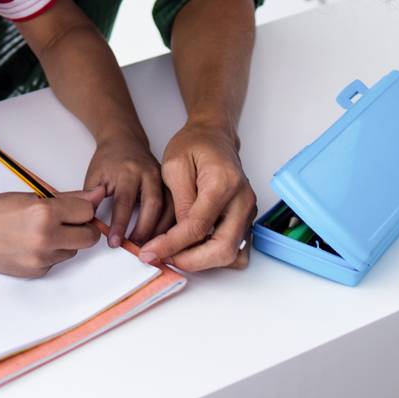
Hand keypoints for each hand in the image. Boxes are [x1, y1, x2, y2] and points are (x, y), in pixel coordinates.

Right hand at [0, 186, 104, 277]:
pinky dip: (51, 253)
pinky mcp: (36, 272)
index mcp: (46, 213)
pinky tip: (32, 243)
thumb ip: (71, 198)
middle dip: (83, 228)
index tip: (74, 208)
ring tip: (43, 231)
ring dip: (66, 241)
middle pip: (89, 237)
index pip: (87, 212)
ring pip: (73, 251)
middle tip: (67, 221)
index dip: (83, 209)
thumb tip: (98, 194)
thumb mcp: (36, 196)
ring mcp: (41, 259)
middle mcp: (45, 238)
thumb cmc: (1, 208)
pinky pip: (57, 262)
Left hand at [84, 129, 164, 248]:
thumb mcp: (94, 176)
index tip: (114, 242)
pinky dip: (171, 224)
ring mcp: (162, 178)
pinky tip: (164, 238)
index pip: (124, 201)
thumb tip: (91, 223)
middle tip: (135, 248)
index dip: (119, 224)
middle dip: (145, 230)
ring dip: (161, 231)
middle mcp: (148, 173)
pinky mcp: (169, 184)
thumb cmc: (108, 160)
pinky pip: (175, 206)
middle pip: (152, 205)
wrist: (124, 140)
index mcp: (128, 170)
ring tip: (150, 248)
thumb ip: (92, 198)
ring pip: (168, 207)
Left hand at [135, 121, 256, 272]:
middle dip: (190, 261)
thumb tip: (180, 235)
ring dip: (203, 262)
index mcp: (223, 183)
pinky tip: (193, 247)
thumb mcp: (174, 166)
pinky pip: (235, 250)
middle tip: (163, 258)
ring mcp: (248, 211)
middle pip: (223, 249)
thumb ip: (179, 202)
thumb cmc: (194, 145)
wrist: (214, 136)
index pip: (197, 227)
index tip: (150, 253)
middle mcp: (243, 200)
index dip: (171, 245)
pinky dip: (215, 256)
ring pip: (232, 255)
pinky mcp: (247, 219)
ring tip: (175, 253)